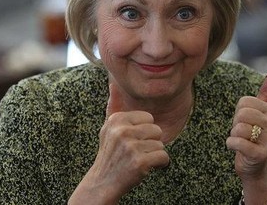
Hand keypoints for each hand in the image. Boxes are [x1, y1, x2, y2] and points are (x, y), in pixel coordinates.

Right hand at [71, 83, 168, 203]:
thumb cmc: (110, 154)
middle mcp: (122, 130)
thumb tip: (113, 82)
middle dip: (151, 143)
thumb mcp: (108, 128)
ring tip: (139, 160)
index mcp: (117, 119)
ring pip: (161, 144)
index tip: (132, 142)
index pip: (148, 118)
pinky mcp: (139, 161)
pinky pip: (164, 157)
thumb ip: (113, 105)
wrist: (102, 183)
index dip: (144, 132)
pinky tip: (146, 168)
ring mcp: (130, 146)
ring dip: (154, 155)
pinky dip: (160, 165)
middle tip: (136, 153)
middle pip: (157, 130)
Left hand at [226, 74, 266, 180]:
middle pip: (242, 113)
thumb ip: (266, 94)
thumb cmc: (254, 137)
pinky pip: (238, 142)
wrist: (256, 168)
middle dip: (236, 124)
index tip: (246, 122)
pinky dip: (231, 144)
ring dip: (234, 135)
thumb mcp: (259, 114)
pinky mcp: (261, 154)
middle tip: (243, 133)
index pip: (244, 102)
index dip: (239, 112)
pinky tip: (237, 149)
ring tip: (243, 141)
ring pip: (239, 127)